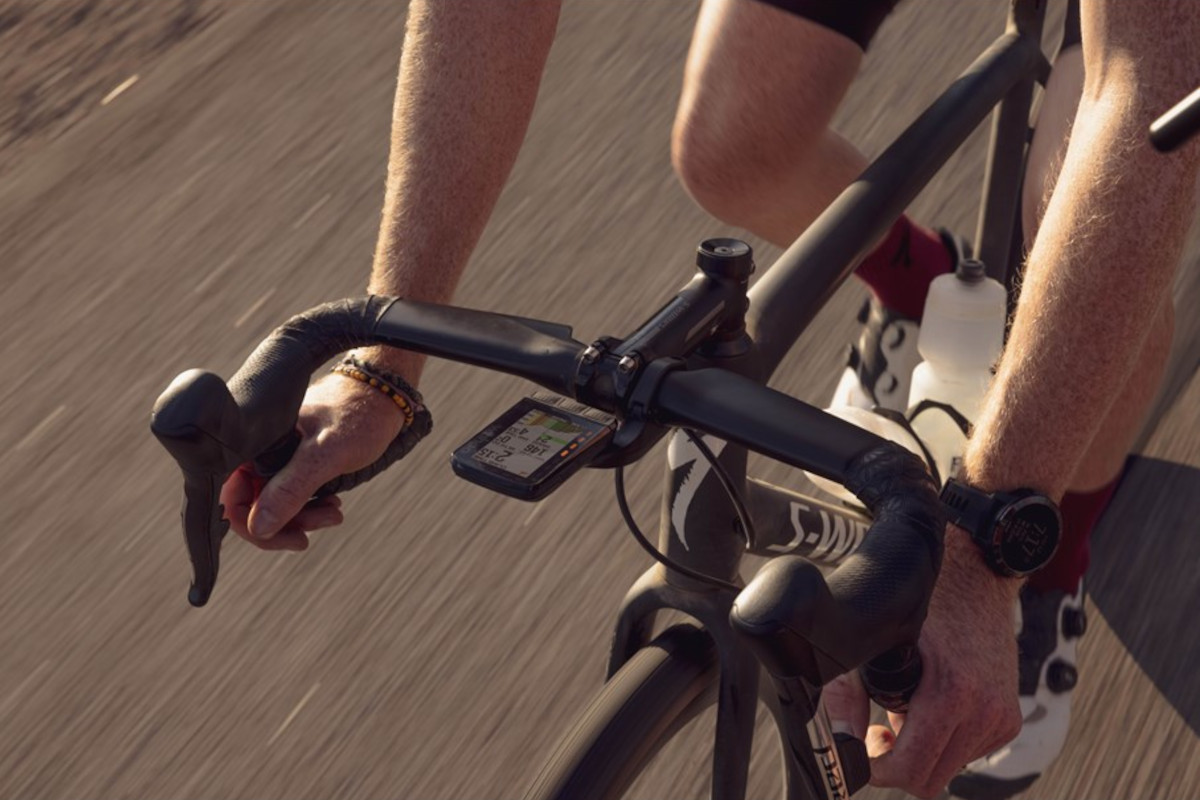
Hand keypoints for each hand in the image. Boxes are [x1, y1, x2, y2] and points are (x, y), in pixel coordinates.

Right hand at [219, 371, 405, 550]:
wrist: (384, 396)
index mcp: (256, 443)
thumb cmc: (358, 415)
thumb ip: (291, 489)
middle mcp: (262, 451)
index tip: (284, 534)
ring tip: (335, 512)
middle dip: (284, 524)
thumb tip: (258, 527)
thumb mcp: (326, 454)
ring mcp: (279, 458)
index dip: (249, 523)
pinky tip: (333, 503)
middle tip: (318, 526)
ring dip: (303, 518)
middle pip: (252, 505)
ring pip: (275, 504)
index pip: (231, 495)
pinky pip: (292, 496)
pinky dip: (311, 508)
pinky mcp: (296, 463)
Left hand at [825, 524, 1022, 798]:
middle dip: (897, 763)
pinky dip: (944, 739)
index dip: (876, 768)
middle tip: (877, 730)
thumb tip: (840, 738)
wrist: (975, 576)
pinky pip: (968, 752)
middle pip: (930, 779)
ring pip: (949, 769)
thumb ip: (847, 693)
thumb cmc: (926, 601)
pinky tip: (931, 704)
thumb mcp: (874, 640)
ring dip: (922, 750)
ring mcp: (1002, 718)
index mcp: (953, 693)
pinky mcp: (1010, 719)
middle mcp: (986, 712)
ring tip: (906, 706)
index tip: (861, 752)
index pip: (912, 769)